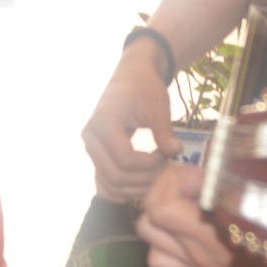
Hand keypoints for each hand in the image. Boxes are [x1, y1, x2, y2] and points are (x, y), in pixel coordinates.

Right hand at [82, 51, 178, 199]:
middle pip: (116, 176)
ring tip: (156, 173)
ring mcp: (91, 147)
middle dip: (145, 178)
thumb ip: (164, 131)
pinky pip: (104, 182)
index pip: (126, 160)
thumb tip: (175, 152)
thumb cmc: (145, 88)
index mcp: (104, 122)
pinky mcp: (95, 154)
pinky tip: (142, 183)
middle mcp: (91, 137)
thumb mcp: (157, 106)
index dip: (151, 164)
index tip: (167, 154)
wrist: (132, 77)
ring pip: (109, 184)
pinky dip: (123, 189)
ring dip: (136, 187)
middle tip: (165, 167)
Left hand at [136, 163, 266, 266]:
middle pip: (147, 220)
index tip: (201, 175)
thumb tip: (224, 167)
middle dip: (162, 192)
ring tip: (187, 201)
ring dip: (160, 216)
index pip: (161, 206)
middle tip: (192, 183)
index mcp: (210, 237)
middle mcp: (196, 254)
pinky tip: (190, 229)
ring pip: (151, 241)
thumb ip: (245, 189)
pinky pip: (165, 260)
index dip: (174, 182)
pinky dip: (166, 242)